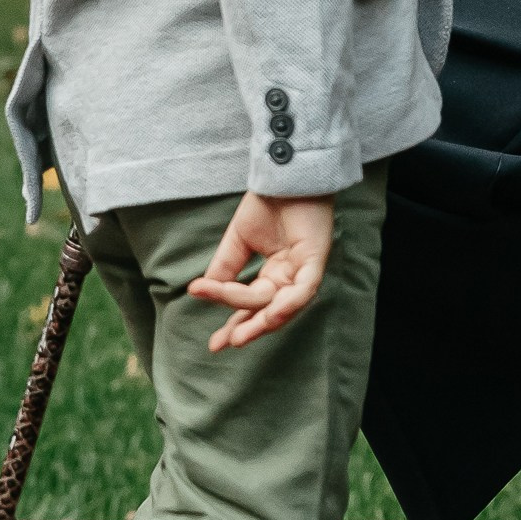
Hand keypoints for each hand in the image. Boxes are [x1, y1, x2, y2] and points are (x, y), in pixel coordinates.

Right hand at [187, 193, 333, 349]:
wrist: (283, 174)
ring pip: (282, 304)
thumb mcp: (238, 240)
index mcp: (273, 275)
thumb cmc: (267, 204)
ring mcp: (304, 271)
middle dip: (247, 329)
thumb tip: (204, 291)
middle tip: (225, 344)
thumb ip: (224, 268)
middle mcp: (289, 278)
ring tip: (240, 335)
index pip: (253, 306)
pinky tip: (271, 315)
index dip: (234, 324)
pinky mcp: (316, 259)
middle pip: (268, 312)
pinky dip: (289, 304)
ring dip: (261, 321)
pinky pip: (304, 289)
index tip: (214, 344)